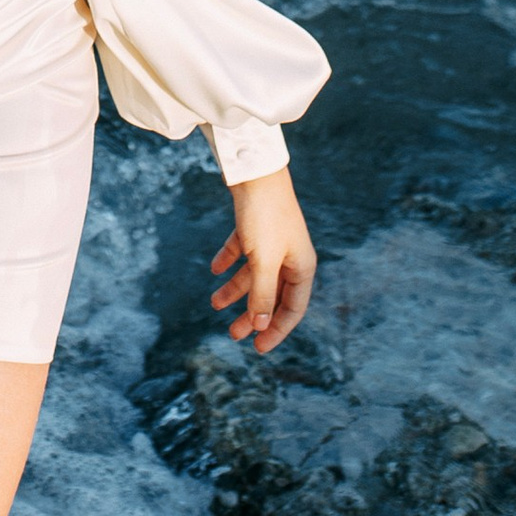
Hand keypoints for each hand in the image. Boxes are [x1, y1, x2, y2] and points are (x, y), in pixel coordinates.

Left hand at [209, 166, 316, 353]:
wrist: (253, 168)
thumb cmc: (264, 215)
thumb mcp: (263, 260)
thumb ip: (262, 294)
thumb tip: (261, 325)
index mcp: (302, 267)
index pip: (293, 309)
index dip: (277, 330)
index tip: (258, 348)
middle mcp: (290, 255)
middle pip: (272, 294)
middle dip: (253, 315)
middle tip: (233, 335)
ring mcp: (273, 240)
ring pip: (255, 274)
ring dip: (236, 290)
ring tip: (214, 303)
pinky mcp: (255, 226)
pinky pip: (243, 251)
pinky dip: (229, 261)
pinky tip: (214, 269)